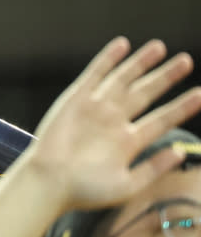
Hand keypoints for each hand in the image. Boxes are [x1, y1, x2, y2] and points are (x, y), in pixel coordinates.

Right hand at [23, 37, 200, 210]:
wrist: (50, 181)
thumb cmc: (85, 191)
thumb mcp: (127, 186)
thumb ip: (154, 169)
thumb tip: (179, 151)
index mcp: (128, 142)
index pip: (162, 119)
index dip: (182, 106)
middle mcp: (114, 121)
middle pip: (145, 93)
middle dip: (165, 77)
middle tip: (186, 61)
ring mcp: (96, 108)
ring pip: (123, 79)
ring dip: (141, 63)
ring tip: (160, 47)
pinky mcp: (76, 99)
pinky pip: (95, 74)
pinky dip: (108, 59)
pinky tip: (122, 44)